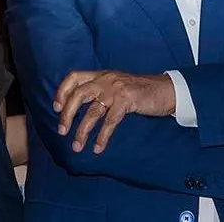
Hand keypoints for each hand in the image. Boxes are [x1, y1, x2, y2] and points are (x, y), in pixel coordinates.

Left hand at [53, 71, 175, 154]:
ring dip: (82, 130)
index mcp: (102, 75)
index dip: (62, 91)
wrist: (166, 89)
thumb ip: (101, 90)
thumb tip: (80, 107)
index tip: (56, 108)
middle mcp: (106, 79)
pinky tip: (98, 148)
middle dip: (67, 114)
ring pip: (92, 111)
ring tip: (77, 146)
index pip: (74, 77)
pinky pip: (110, 121)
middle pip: (78, 94)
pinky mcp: (128, 100)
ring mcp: (117, 89)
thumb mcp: (117, 85)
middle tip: (62, 131)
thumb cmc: (140, 91)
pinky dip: (102, 137)